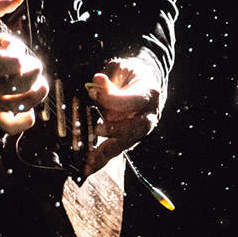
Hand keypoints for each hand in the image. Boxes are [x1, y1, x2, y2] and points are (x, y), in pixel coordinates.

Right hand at [0, 0, 49, 131]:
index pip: (10, 62)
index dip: (16, 50)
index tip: (7, 42)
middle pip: (19, 83)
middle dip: (33, 68)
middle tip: (30, 61)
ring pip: (19, 106)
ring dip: (37, 93)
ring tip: (40, 82)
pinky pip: (10, 126)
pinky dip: (25, 119)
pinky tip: (28, 104)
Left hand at [85, 52, 163, 174]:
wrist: (144, 82)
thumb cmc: (131, 74)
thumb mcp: (122, 69)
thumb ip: (110, 76)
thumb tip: (96, 82)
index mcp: (150, 94)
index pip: (133, 100)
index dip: (113, 98)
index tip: (94, 95)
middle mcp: (149, 116)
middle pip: (135, 128)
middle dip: (115, 131)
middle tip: (96, 130)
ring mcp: (140, 130)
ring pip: (125, 144)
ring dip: (106, 154)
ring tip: (88, 163)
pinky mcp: (129, 139)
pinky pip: (116, 149)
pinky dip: (101, 159)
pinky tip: (87, 167)